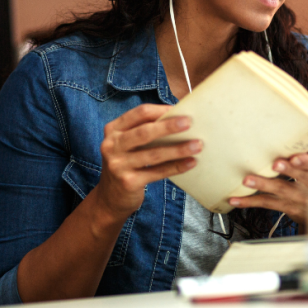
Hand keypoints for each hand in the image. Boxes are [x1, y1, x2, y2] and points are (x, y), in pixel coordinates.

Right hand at [95, 104, 200, 219]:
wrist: (110, 197)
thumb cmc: (126, 163)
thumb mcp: (127, 144)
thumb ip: (144, 131)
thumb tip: (180, 119)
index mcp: (113, 129)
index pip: (139, 113)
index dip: (160, 110)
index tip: (180, 109)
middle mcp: (112, 145)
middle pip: (144, 132)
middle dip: (169, 126)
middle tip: (189, 123)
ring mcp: (118, 165)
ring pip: (153, 154)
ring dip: (178, 149)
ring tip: (197, 145)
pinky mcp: (128, 182)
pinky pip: (157, 172)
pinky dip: (176, 167)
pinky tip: (191, 163)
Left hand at [228, 141, 307, 224]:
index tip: (295, 158)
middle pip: (302, 179)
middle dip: (288, 172)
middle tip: (274, 164)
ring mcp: (304, 199)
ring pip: (283, 192)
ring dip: (264, 186)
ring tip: (248, 180)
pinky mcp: (290, 207)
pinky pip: (270, 204)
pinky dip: (252, 202)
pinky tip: (236, 200)